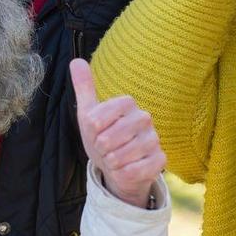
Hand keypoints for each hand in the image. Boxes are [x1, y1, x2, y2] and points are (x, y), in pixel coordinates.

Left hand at [69, 59, 165, 208]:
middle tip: (105, 148)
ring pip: (120, 156)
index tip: (95, 132)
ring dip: (111, 162)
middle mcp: (144, 118)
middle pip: (107, 138)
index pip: (98, 118)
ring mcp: (154, 139)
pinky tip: (125, 170)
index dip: (92, 131)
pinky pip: (134, 171)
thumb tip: (76, 61)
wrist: (117, 167)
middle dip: (100, 149)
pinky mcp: (160, 160)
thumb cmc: (103, 137)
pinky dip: (123, 174)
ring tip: (115, 159)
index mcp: (127, 103)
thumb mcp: (89, 114)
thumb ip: (84, 88)